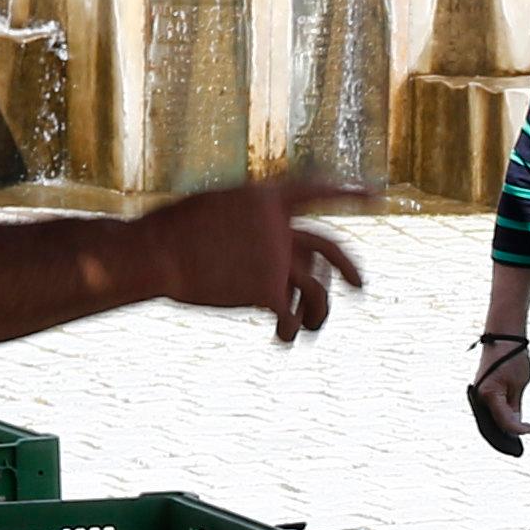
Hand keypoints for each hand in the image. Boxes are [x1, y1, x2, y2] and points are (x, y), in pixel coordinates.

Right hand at [140, 180, 366, 341]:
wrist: (155, 253)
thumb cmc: (168, 233)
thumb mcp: (210, 211)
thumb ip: (243, 224)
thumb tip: (257, 243)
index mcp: (265, 198)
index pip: (317, 191)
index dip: (346, 193)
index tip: (374, 195)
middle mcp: (280, 226)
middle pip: (329, 247)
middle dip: (349, 268)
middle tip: (362, 287)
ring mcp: (276, 257)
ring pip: (316, 290)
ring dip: (319, 313)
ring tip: (311, 327)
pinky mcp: (267, 289)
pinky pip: (289, 316)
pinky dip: (288, 330)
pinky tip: (280, 339)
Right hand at [464, 337, 529, 458]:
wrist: (502, 338)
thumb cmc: (513, 358)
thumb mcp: (520, 384)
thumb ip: (515, 406)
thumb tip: (515, 423)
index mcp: (489, 395)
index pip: (504, 421)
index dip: (518, 429)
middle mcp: (479, 397)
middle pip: (491, 425)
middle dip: (504, 438)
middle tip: (517, 450)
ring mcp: (477, 395)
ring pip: (487, 421)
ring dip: (499, 431)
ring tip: (513, 444)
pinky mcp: (480, 393)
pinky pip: (487, 412)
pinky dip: (496, 420)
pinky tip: (507, 429)